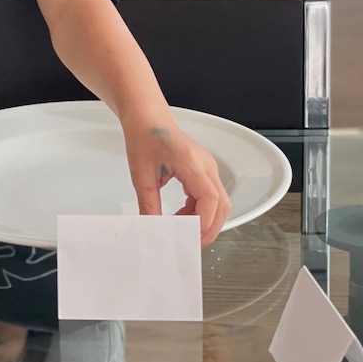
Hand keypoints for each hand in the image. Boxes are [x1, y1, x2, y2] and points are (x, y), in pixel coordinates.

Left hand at [123, 121, 230, 247]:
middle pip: (221, 204)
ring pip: (219, 202)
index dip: (203, 221)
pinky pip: (211, 195)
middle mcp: (205, 165)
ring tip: (183, 230)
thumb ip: (148, 202)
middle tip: (190, 243)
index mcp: (190, 162)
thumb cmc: (144, 138)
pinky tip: (182, 215)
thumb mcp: (140, 173)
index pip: (210, 198)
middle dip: (209, 227)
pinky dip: (200, 210)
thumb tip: (153, 227)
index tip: (189, 235)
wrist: (148, 118)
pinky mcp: (204, 170)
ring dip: (205, 220)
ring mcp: (207, 167)